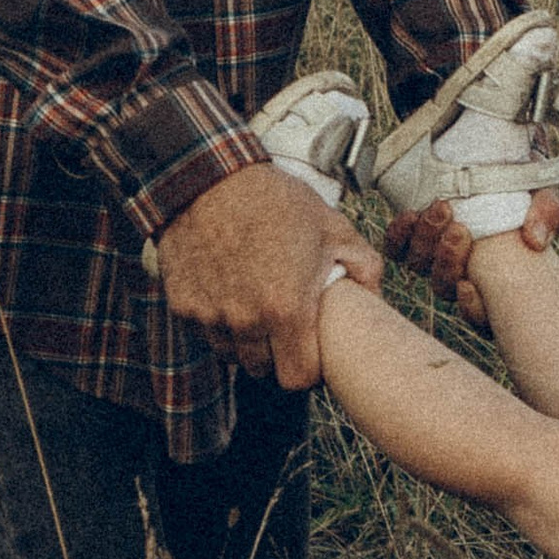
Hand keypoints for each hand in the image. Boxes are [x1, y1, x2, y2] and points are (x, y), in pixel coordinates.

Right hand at [154, 163, 380, 386]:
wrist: (211, 179)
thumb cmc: (277, 202)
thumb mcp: (334, 229)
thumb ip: (364, 269)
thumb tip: (376, 299)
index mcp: (287, 310)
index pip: (297, 379)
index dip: (309, 370)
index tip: (311, 353)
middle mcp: (246, 321)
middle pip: (263, 371)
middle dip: (277, 356)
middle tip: (285, 328)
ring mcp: (210, 315)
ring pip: (232, 354)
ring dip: (245, 341)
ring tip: (256, 307)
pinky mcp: (183, 305)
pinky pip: (205, 332)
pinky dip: (217, 321)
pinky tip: (229, 290)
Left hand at [383, 188, 558, 325]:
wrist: (500, 158)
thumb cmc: (526, 187)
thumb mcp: (543, 198)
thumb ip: (546, 216)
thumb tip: (535, 240)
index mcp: (496, 281)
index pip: (480, 315)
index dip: (470, 308)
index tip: (468, 284)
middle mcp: (462, 274)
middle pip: (443, 285)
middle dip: (447, 261)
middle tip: (460, 230)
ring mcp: (436, 256)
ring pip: (419, 265)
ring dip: (427, 241)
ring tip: (442, 209)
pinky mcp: (414, 236)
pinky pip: (396, 247)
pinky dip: (399, 234)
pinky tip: (411, 215)